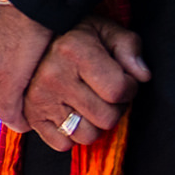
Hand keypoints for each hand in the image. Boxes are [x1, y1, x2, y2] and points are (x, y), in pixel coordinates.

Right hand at [23, 15, 151, 150]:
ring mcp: (40, 99)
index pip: (118, 90)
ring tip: (91, 103)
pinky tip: (73, 112)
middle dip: (115, 108)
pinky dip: (72, 134)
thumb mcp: (105, 30)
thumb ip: (128, 47)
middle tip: (108, 93)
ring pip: (87, 136)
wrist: (35, 41)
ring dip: (95, 123)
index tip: (124, 79)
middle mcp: (54, 76)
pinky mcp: (32, 117)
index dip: (129, 88)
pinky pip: (64, 145)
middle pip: (106, 118)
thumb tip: (142, 75)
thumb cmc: (76, 37)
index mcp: (73, 50)